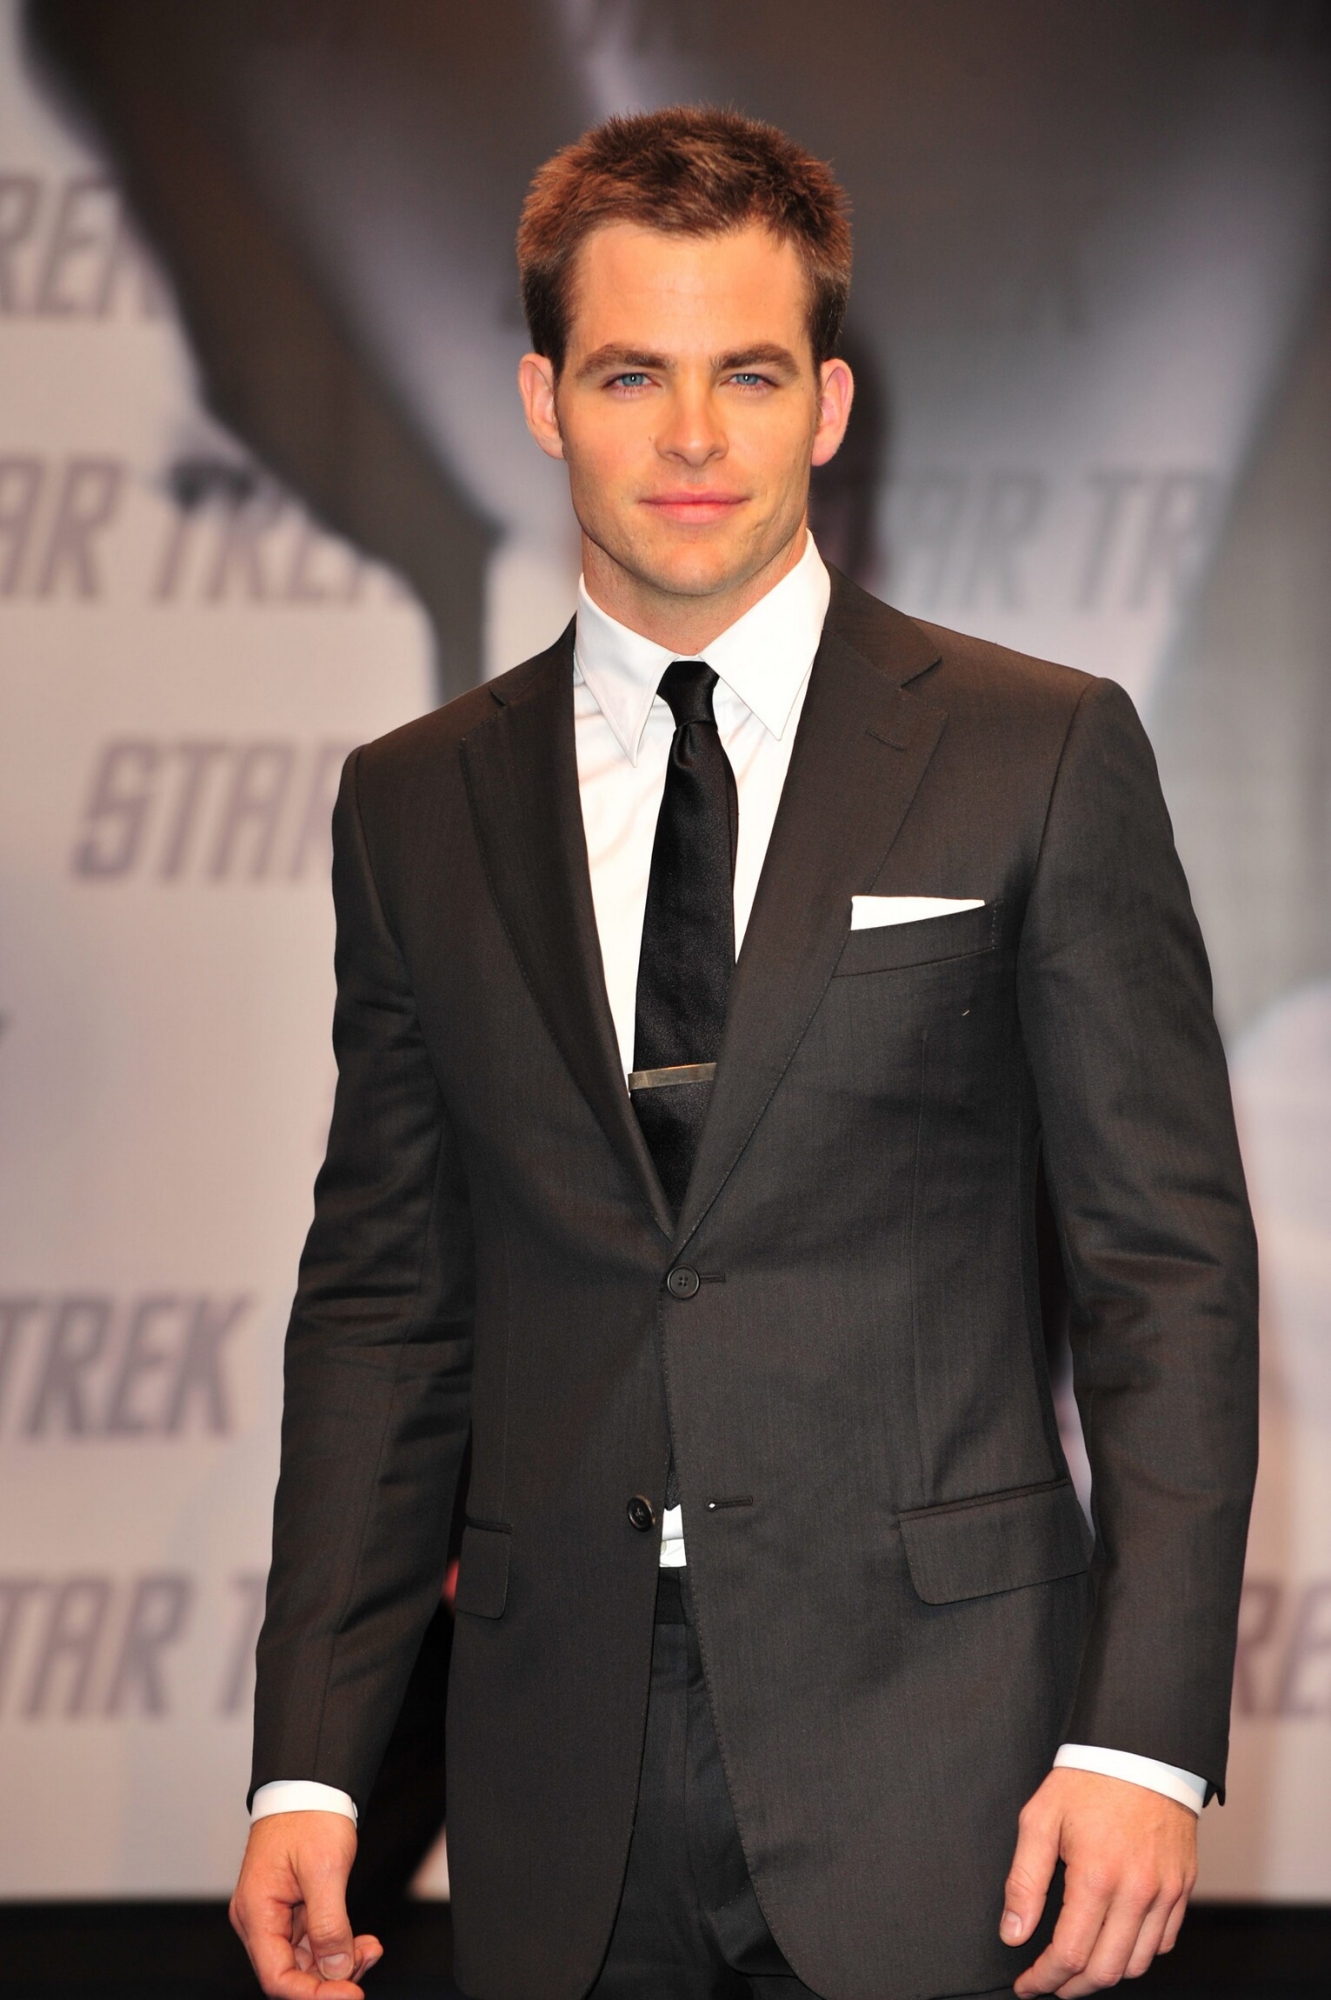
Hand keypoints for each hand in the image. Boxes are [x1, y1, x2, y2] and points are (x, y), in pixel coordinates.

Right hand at [230, 1810, 382, 1998]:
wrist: (311, 1784)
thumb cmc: (308, 1816)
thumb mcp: (324, 1869)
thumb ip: (328, 1924)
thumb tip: (337, 1969)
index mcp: (256, 1912)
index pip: (277, 1977)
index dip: (313, 1994)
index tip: (350, 1994)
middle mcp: (260, 1920)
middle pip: (292, 1972)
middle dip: (331, 1978)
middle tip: (368, 1961)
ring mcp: (276, 1916)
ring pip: (306, 1961)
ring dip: (340, 1962)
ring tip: (371, 1949)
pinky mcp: (293, 1910)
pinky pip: (314, 1942)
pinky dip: (338, 1945)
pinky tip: (363, 1943)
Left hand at [1003, 1768, 1196, 1995]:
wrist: (1141, 1750)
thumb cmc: (1087, 1780)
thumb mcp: (1040, 1820)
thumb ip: (1024, 1882)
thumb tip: (1013, 1934)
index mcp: (1096, 1876)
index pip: (1070, 1954)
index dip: (1044, 1979)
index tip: (1027, 1985)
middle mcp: (1137, 1892)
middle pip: (1105, 1971)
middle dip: (1071, 1987)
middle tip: (1048, 1984)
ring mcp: (1165, 1892)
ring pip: (1137, 1963)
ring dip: (1104, 1975)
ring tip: (1078, 1968)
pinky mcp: (1183, 1887)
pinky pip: (1163, 1941)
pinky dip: (1137, 1954)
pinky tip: (1114, 1943)